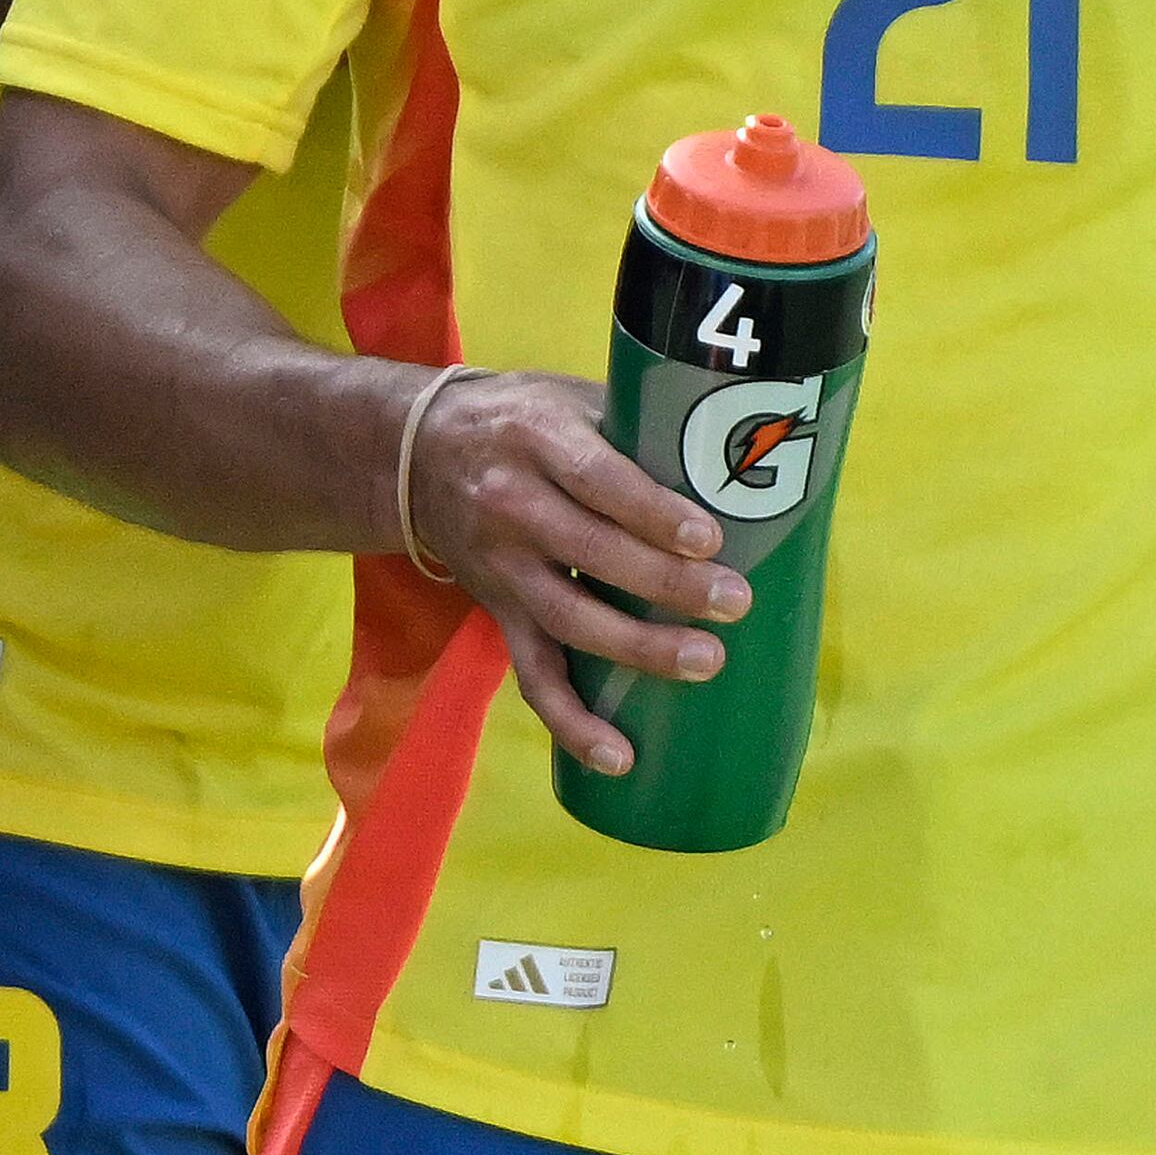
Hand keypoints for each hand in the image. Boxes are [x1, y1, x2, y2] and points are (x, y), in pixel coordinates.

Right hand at [400, 369, 748, 774]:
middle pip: (590, 553)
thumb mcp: (568, 397)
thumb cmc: (522, 419)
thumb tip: (739, 454)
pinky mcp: (498, 612)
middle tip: (733, 603)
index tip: (709, 538)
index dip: (651, 513)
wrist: (416, 452)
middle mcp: (512, 504)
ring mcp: (502, 566)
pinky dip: (572, 722)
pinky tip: (619, 757)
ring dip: (638, 649)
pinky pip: (533, 675)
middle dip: (665, 584)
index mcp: (536, 438)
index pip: (597, 479)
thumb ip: (635, 426)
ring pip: (569, 620)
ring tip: (706, 662)